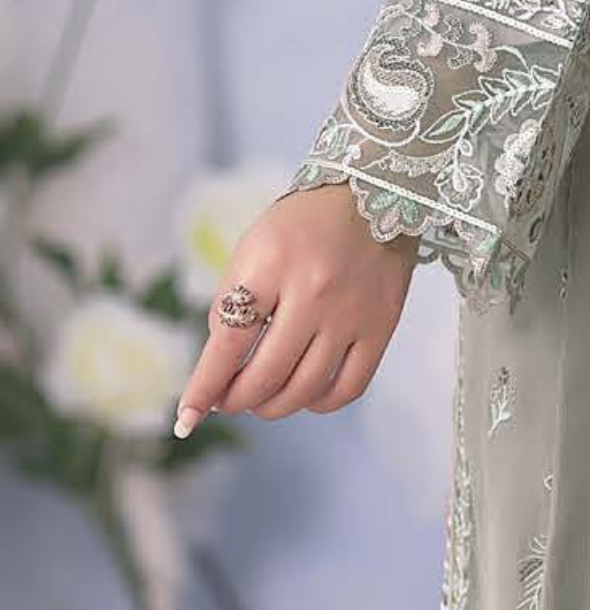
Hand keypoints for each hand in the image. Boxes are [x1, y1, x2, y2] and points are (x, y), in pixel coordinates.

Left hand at [174, 182, 416, 435]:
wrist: (373, 193)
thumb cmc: (302, 225)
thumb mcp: (253, 248)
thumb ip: (232, 303)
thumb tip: (219, 368)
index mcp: (271, 264)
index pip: (229, 343)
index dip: (204, 387)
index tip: (187, 416)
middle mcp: (314, 292)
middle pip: (266, 375)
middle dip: (236, 400)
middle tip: (226, 401)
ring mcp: (352, 313)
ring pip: (305, 389)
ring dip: (273, 406)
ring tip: (261, 401)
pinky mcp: (382, 326)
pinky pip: (349, 387)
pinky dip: (319, 403)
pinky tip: (305, 395)